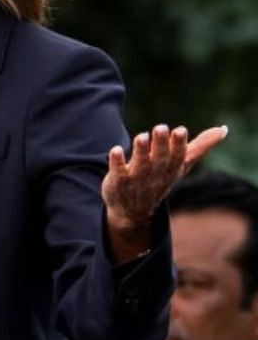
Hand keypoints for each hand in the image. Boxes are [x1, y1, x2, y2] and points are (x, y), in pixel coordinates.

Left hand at [101, 123, 228, 256]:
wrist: (133, 212)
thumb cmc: (160, 180)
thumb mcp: (181, 166)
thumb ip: (200, 147)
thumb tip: (223, 129)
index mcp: (172, 169)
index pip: (178, 157)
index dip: (178, 145)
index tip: (180, 130)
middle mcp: (155, 174)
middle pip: (160, 159)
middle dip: (161, 144)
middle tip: (161, 127)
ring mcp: (136, 179)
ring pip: (140, 165)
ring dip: (141, 151)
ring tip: (141, 136)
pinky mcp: (117, 182)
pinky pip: (117, 172)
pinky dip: (116, 162)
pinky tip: (115, 150)